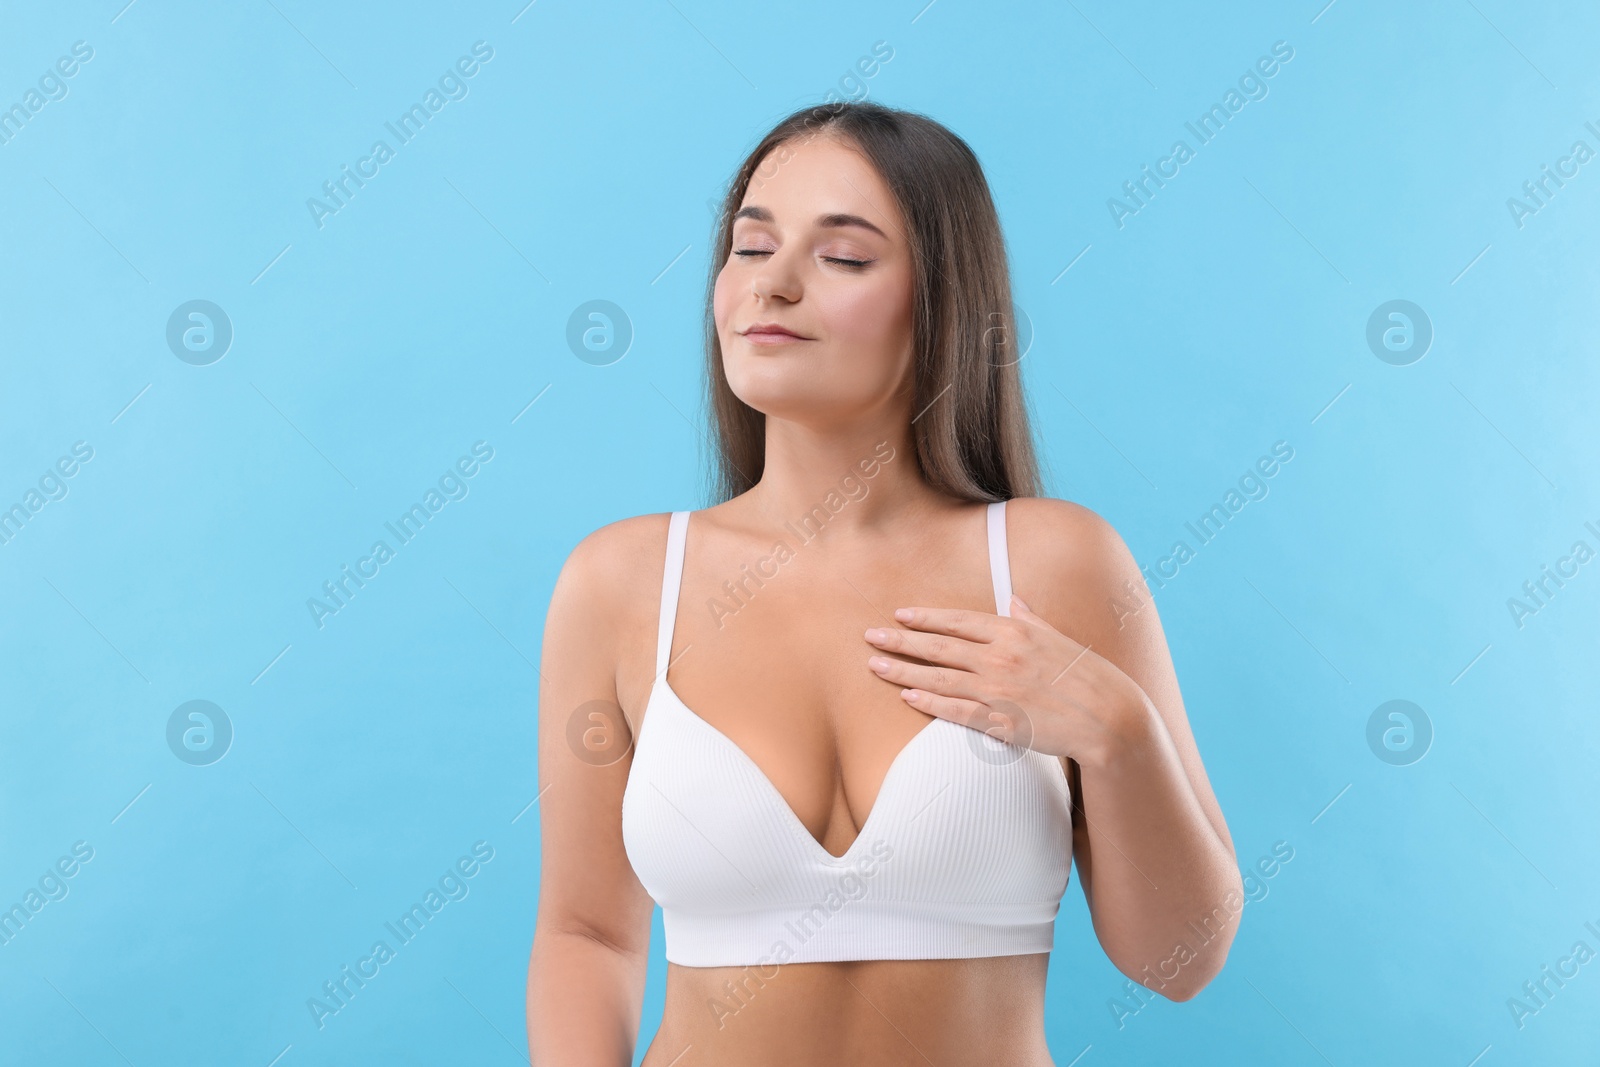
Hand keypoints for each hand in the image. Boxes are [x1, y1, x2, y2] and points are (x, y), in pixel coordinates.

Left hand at [863, 594, 1155, 768]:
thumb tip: (1015, 600)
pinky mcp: (1000, 721)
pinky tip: (907, 696)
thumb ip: (1031, 619)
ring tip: (875, 665)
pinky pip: (956, 710)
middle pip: (939, 646)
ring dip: (903, 671)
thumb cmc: (1087, 675)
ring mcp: (998, 690)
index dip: (926, 618)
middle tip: (870, 636)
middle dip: (900, 640)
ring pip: (939, 678)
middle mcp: (1000, 657)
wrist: (1110, 717)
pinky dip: (929, 702)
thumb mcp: (1058, 638)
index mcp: (1014, 632)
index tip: (900, 615)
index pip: (959, 621)